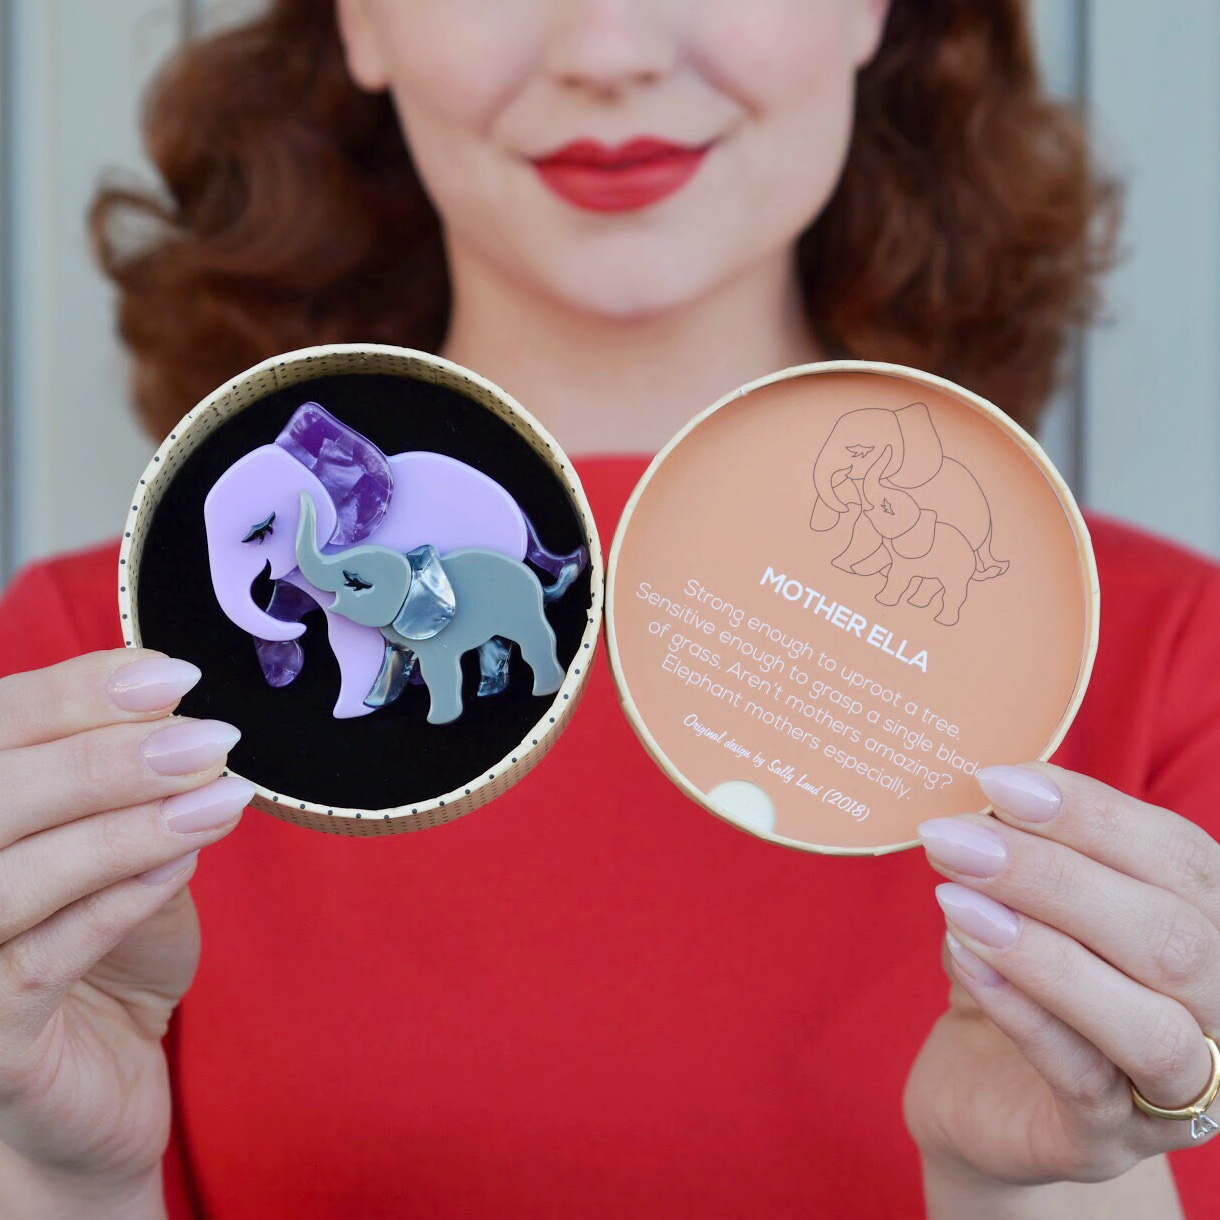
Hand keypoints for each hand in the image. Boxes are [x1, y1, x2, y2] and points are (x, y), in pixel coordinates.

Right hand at [0, 650, 249, 1201]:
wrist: (98, 1080)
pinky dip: (111, 906)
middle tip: (206, 738)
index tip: (170, 677)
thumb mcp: (125, 860)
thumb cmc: (107, 955)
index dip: (70, 697)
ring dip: (120, 828)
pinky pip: (36, 964)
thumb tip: (184, 730)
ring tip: (216, 796)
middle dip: (99, 759)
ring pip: (7, 879)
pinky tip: (178, 868)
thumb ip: (131, 800)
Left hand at [904, 763, 1218, 1187]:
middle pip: (1172, 937)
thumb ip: (1022, 857)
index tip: (998, 782)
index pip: (1178, 859)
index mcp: (1206, 928)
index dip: (1093, 814)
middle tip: (956, 837)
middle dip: (1056, 876)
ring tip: (953, 898)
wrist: (979, 1097)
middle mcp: (1215, 1010)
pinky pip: (1083, 1080)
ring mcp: (1172, 1091)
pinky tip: (962, 957)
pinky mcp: (1106, 1144)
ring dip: (1043, 951)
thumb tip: (981, 799)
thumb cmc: (1014, 980)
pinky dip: (1021, 1011)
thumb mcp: (1022, 906)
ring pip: (1148, 1023)